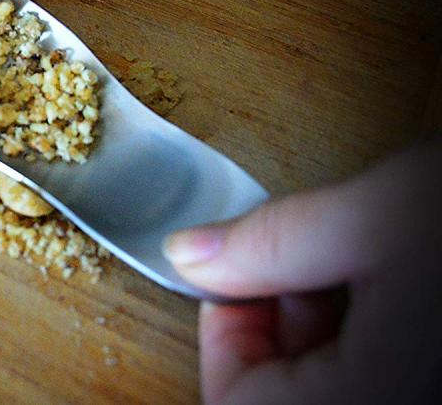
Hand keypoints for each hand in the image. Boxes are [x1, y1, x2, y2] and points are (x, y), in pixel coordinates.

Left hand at [164, 140, 441, 404]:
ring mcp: (416, 387)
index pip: (240, 403)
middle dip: (271, 324)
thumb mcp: (369, 219)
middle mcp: (395, 403)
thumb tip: (187, 254)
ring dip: (313, 325)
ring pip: (329, 381)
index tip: (226, 275)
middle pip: (284, 394)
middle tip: (291, 257)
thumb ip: (269, 244)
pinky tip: (370, 273)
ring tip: (337, 257)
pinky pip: (369, 367)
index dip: (221, 336)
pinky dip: (354, 325)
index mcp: (367, 395)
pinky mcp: (427, 365)